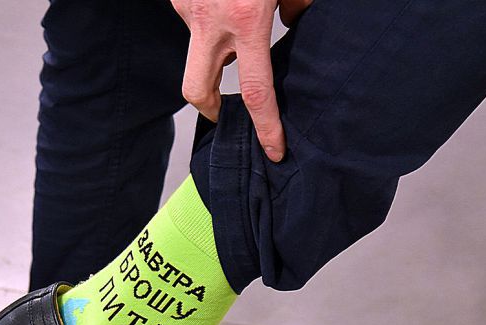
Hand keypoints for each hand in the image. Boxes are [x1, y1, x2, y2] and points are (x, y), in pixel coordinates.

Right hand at [172, 0, 312, 162]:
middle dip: (209, 109)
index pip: (255, 91)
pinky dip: (209, 18)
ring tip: (235, 20)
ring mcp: (188, 10)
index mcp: (247, 19)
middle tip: (222, 112)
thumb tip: (294, 18)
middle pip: (198, 91)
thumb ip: (296, 2)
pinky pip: (194, 20)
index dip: (265, 126)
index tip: (272, 149)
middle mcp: (212, 21)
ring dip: (215, 48)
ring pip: (199, 50)